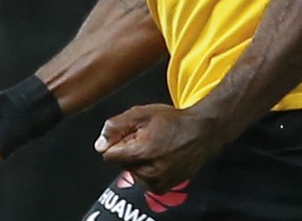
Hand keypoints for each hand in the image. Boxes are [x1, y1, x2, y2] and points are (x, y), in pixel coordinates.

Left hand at [94, 103, 220, 192]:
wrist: (201, 132)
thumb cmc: (172, 121)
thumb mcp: (141, 113)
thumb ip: (115, 127)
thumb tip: (100, 145)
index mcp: (141, 153)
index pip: (109, 155)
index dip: (118, 141)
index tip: (131, 134)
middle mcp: (149, 172)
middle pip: (121, 163)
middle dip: (129, 150)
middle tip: (147, 138)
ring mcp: (157, 182)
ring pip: (133, 172)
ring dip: (139, 160)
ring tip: (156, 147)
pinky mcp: (163, 188)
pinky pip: (144, 179)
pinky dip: (148, 169)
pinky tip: (161, 157)